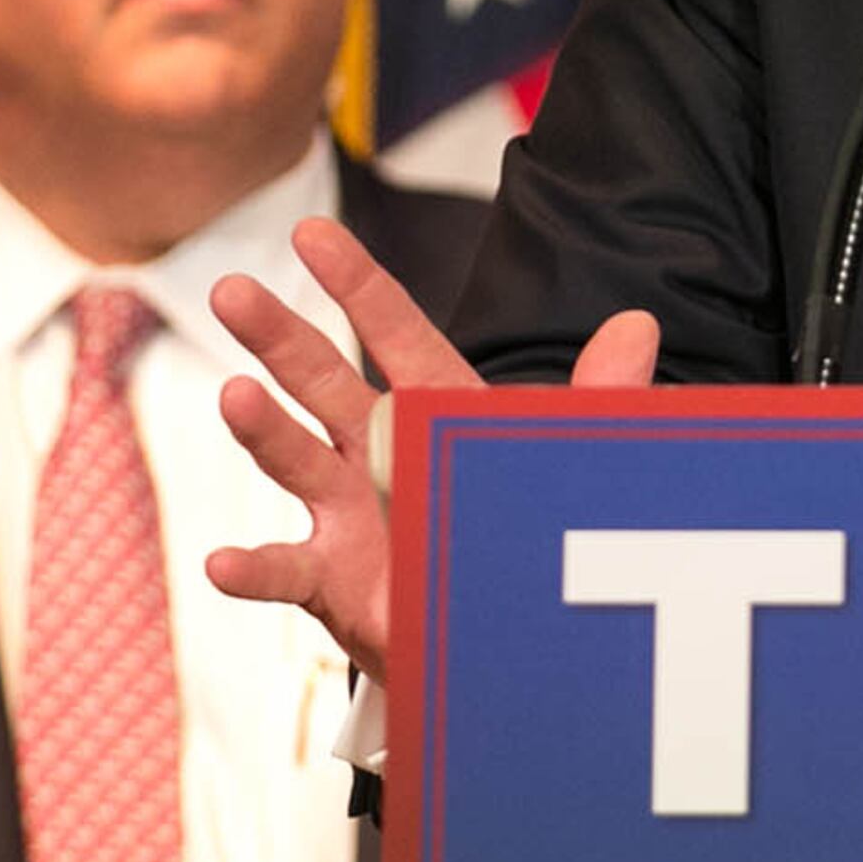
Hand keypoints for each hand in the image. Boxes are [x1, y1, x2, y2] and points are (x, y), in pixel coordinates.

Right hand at [205, 216, 660, 680]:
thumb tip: (639, 324)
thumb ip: (598, 397)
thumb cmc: (515, 525)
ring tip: (234, 396)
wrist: (490, 629)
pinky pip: (285, 570)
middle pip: (320, 381)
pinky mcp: (332, 581)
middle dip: (278, 337)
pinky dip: (253, 569)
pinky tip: (223, 564)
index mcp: (432, 407)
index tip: (311, 232)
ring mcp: (345, 513)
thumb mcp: (561, 457)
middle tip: (231, 290)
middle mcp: (374, 450)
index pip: (393, 331)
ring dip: (262, 430)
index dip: (355, 283)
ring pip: (294, 460)